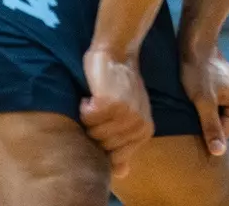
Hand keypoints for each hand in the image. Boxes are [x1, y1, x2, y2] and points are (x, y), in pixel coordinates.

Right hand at [80, 48, 153, 178]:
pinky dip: (84, 106)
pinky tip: (93, 95)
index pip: (114, 158)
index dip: (102, 141)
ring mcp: (126, 114)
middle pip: (101, 146)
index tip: (106, 122)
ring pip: (93, 133)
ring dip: (89, 117)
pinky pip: (87, 118)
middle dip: (94, 129)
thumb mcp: (128, 117)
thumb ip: (124, 146)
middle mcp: (138, 126)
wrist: (117, 54)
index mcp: (144, 132)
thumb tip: (122, 174)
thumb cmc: (119, 87)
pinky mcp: (111, 103)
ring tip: (99, 100)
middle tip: (102, 108)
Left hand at [180, 49, 228, 158]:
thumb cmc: (197, 70)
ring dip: (200, 114)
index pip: (222, 135)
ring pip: (214, 119)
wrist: (194, 43)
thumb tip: (219, 153)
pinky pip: (212, 110)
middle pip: (220, 128)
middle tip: (191, 103)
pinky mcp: (226, 94)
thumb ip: (211, 127)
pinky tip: (194, 94)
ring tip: (192, 98)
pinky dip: (201, 106)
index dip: (203, 128)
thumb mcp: (202, 101)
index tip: (191, 112)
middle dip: (202, 121)